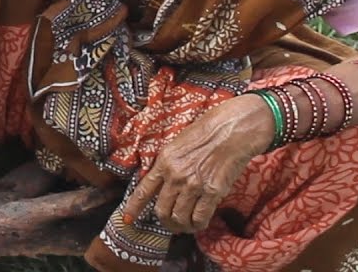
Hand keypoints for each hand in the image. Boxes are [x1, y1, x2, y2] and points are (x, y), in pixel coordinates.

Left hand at [121, 93, 274, 232]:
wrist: (229, 130)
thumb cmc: (205, 134)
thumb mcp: (176, 146)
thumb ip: (168, 166)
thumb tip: (164, 186)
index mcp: (163, 162)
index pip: (143, 190)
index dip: (134, 207)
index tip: (127, 219)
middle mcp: (175, 175)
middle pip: (161, 210)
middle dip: (165, 222)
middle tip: (171, 224)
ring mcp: (193, 185)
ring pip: (179, 217)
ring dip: (182, 226)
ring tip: (186, 226)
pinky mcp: (212, 192)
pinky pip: (200, 217)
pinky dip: (198, 225)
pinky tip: (199, 223)